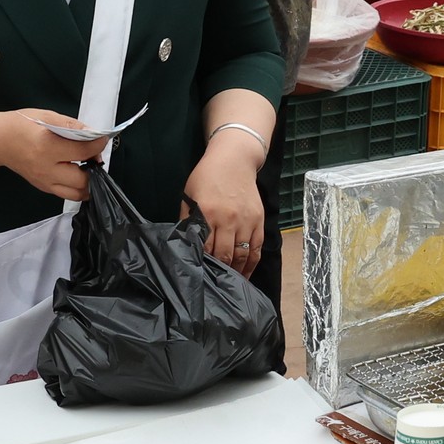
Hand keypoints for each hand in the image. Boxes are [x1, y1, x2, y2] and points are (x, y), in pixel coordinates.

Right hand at [0, 108, 97, 200]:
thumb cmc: (22, 125)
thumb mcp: (48, 116)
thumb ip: (73, 126)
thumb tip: (93, 134)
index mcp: (48, 147)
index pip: (83, 152)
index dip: (98, 145)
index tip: (102, 139)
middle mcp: (46, 169)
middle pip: (83, 179)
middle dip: (95, 167)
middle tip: (95, 155)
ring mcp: (44, 182)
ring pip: (77, 194)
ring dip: (89, 183)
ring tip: (89, 167)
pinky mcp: (43, 188)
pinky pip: (67, 194)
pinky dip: (78, 187)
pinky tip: (79, 173)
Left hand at [183, 139, 268, 275]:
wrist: (234, 159)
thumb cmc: (206, 177)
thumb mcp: (189, 196)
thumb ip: (188, 221)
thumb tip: (185, 245)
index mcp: (208, 213)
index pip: (204, 247)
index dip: (201, 264)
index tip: (198, 275)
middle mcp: (229, 219)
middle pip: (224, 255)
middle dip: (218, 271)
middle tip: (212, 284)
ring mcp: (246, 220)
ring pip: (241, 255)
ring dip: (235, 272)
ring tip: (228, 284)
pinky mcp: (259, 221)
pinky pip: (256, 248)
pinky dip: (251, 264)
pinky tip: (245, 275)